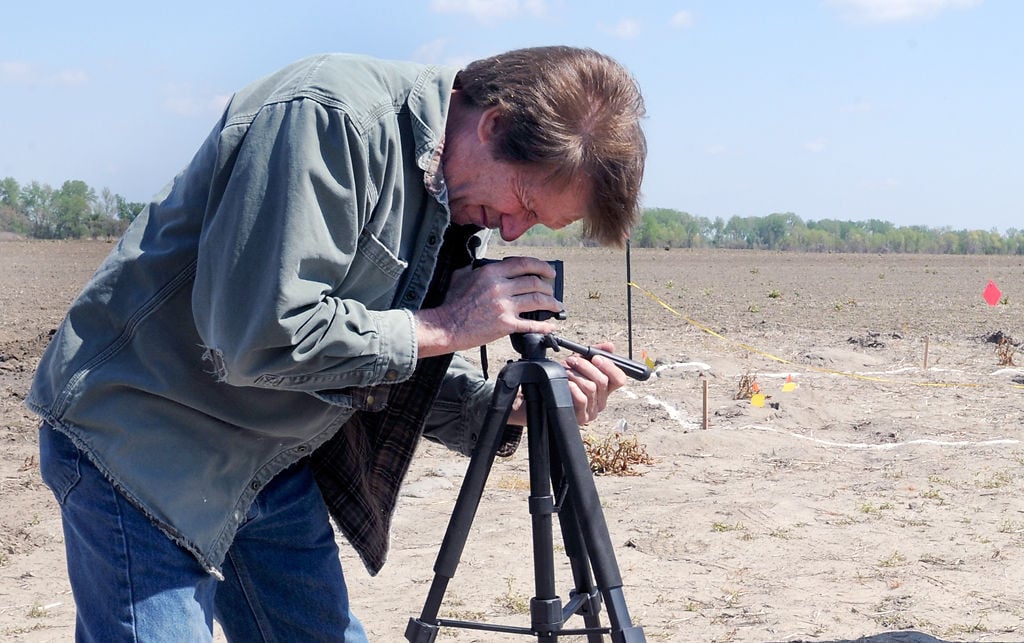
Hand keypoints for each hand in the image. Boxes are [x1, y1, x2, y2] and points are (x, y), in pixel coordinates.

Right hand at [415, 257, 562, 356]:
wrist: (446, 326)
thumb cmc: (452, 303)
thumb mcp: (461, 276)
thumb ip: (475, 268)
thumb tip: (482, 264)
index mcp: (492, 272)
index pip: (524, 264)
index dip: (541, 266)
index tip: (549, 271)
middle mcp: (501, 287)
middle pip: (535, 282)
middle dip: (548, 287)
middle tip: (552, 290)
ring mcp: (505, 306)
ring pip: (537, 301)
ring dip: (551, 303)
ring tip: (556, 306)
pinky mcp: (506, 324)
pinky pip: (531, 324)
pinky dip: (543, 326)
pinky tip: (549, 327)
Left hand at [506, 342, 626, 427]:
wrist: (538, 397)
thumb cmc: (558, 380)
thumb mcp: (577, 364)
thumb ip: (594, 353)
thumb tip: (610, 346)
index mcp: (604, 389)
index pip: (619, 379)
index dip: (610, 366)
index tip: (596, 357)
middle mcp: (600, 401)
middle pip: (602, 381)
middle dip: (585, 366)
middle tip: (572, 361)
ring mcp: (591, 411)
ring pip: (591, 388)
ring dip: (575, 375)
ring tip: (565, 371)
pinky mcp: (580, 418)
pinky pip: (582, 400)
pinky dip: (573, 388)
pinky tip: (565, 383)